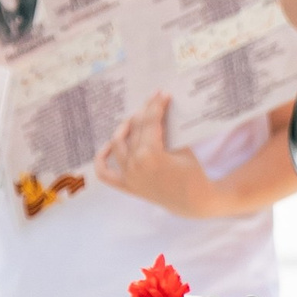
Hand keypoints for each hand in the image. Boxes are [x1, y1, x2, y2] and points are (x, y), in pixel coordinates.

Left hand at [95, 93, 208, 213]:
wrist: (195, 202)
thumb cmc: (193, 174)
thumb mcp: (182, 148)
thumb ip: (166, 132)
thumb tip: (157, 114)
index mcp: (151, 154)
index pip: (151, 122)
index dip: (156, 105)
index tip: (161, 94)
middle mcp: (135, 164)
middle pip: (136, 130)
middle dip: (145, 112)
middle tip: (152, 101)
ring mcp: (128, 176)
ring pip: (117, 145)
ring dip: (124, 129)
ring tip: (134, 120)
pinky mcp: (127, 186)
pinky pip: (105, 173)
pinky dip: (102, 159)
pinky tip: (108, 146)